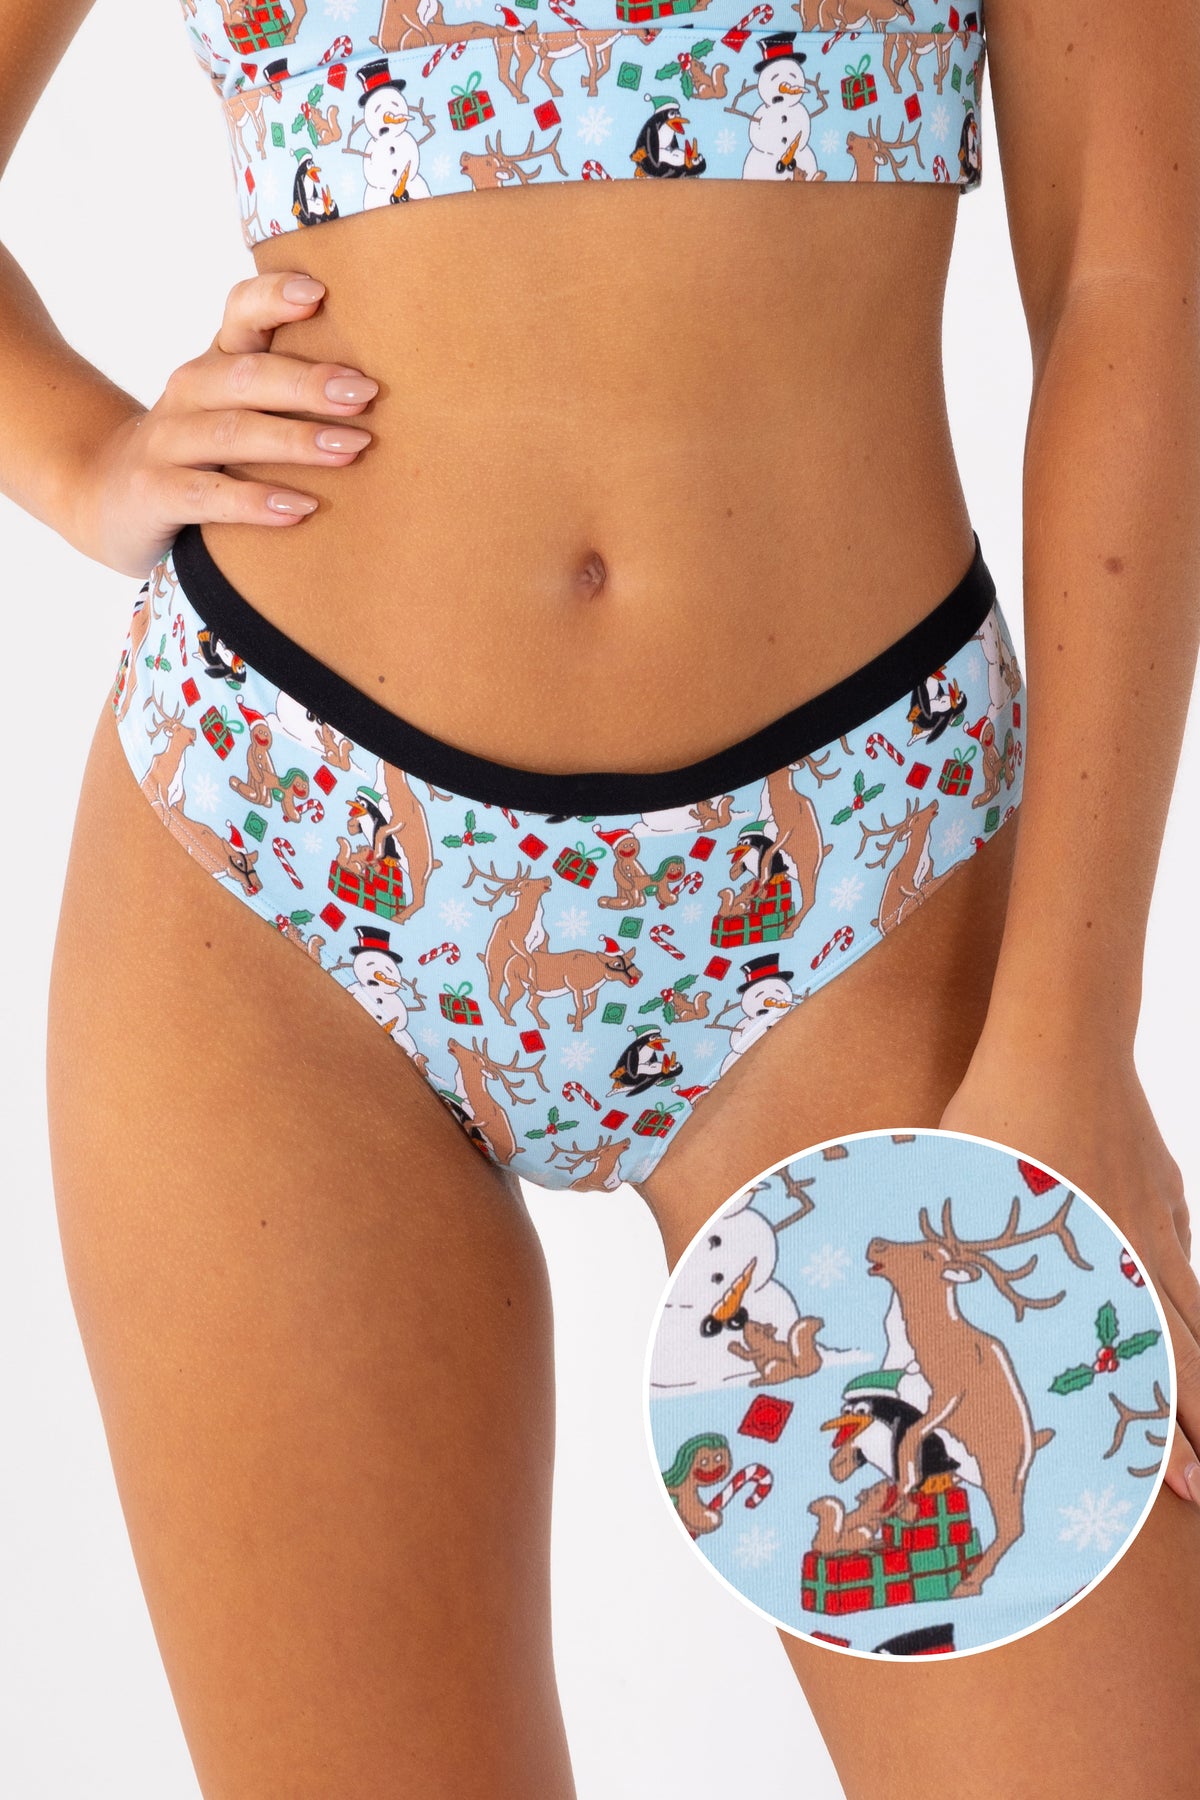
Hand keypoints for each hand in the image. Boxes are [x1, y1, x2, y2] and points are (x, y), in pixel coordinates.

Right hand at [66, 271, 377, 575]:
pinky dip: (255, 500)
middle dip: (308, 382)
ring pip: (232, 432)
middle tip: (366, 392)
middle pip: (246, 376)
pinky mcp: (154, 492)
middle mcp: (188, 392)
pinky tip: (299, 508)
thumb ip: (287, 393)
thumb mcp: (234, 410)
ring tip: (352, 448)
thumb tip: (384, 386)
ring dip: (295, 440)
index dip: (273, 298)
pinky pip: (209, 494)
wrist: (108, 499)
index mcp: (215, 364)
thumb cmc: (200, 452)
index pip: (239, 313)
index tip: (320, 293)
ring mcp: (167, 442)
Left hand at [939, 1036, 1199, 1508]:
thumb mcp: (951, 1191)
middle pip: (1191, 1360)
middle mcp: (1139, 1256)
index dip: (1169, 1437)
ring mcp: (1158, 1220)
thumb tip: (863, 1269)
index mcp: (1095, 1270)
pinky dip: (1182, 1291)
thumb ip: (921, 1244)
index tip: (1188, 1492)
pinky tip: (1180, 1310)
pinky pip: (1180, 1253)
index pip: (1149, 1373)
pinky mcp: (1163, 1186)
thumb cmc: (998, 1117)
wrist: (1061, 1040)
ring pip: (1196, 1311)